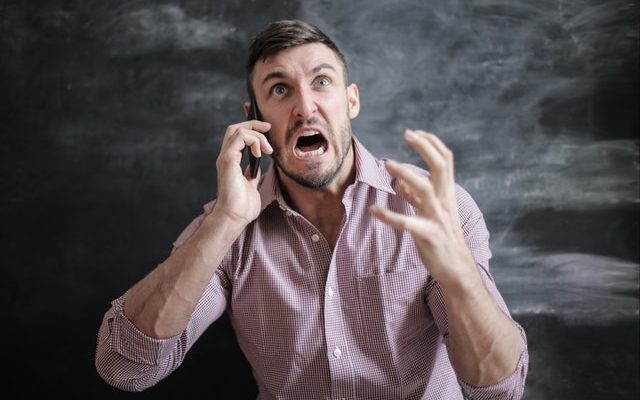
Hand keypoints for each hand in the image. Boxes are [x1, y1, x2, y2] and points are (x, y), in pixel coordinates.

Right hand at [214, 120, 272, 226]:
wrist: (234, 217)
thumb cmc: (242, 206)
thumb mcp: (251, 186)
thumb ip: (252, 174)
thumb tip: (256, 167)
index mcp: (231, 162)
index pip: (237, 137)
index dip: (251, 128)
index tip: (267, 130)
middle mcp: (227, 157)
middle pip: (235, 128)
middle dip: (253, 123)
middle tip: (268, 128)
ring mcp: (226, 158)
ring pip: (237, 129)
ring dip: (256, 135)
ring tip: (267, 150)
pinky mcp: (228, 160)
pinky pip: (239, 137)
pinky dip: (253, 140)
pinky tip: (260, 153)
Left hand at [370, 130, 476, 286]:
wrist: (457, 269)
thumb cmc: (443, 239)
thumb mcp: (431, 214)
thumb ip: (416, 197)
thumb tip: (401, 182)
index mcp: (447, 194)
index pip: (446, 160)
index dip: (432, 143)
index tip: (415, 132)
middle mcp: (445, 202)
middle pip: (441, 166)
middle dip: (424, 147)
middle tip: (407, 134)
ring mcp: (438, 218)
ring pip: (425, 188)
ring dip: (405, 173)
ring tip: (387, 164)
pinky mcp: (429, 236)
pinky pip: (407, 223)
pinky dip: (389, 216)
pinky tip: (374, 210)